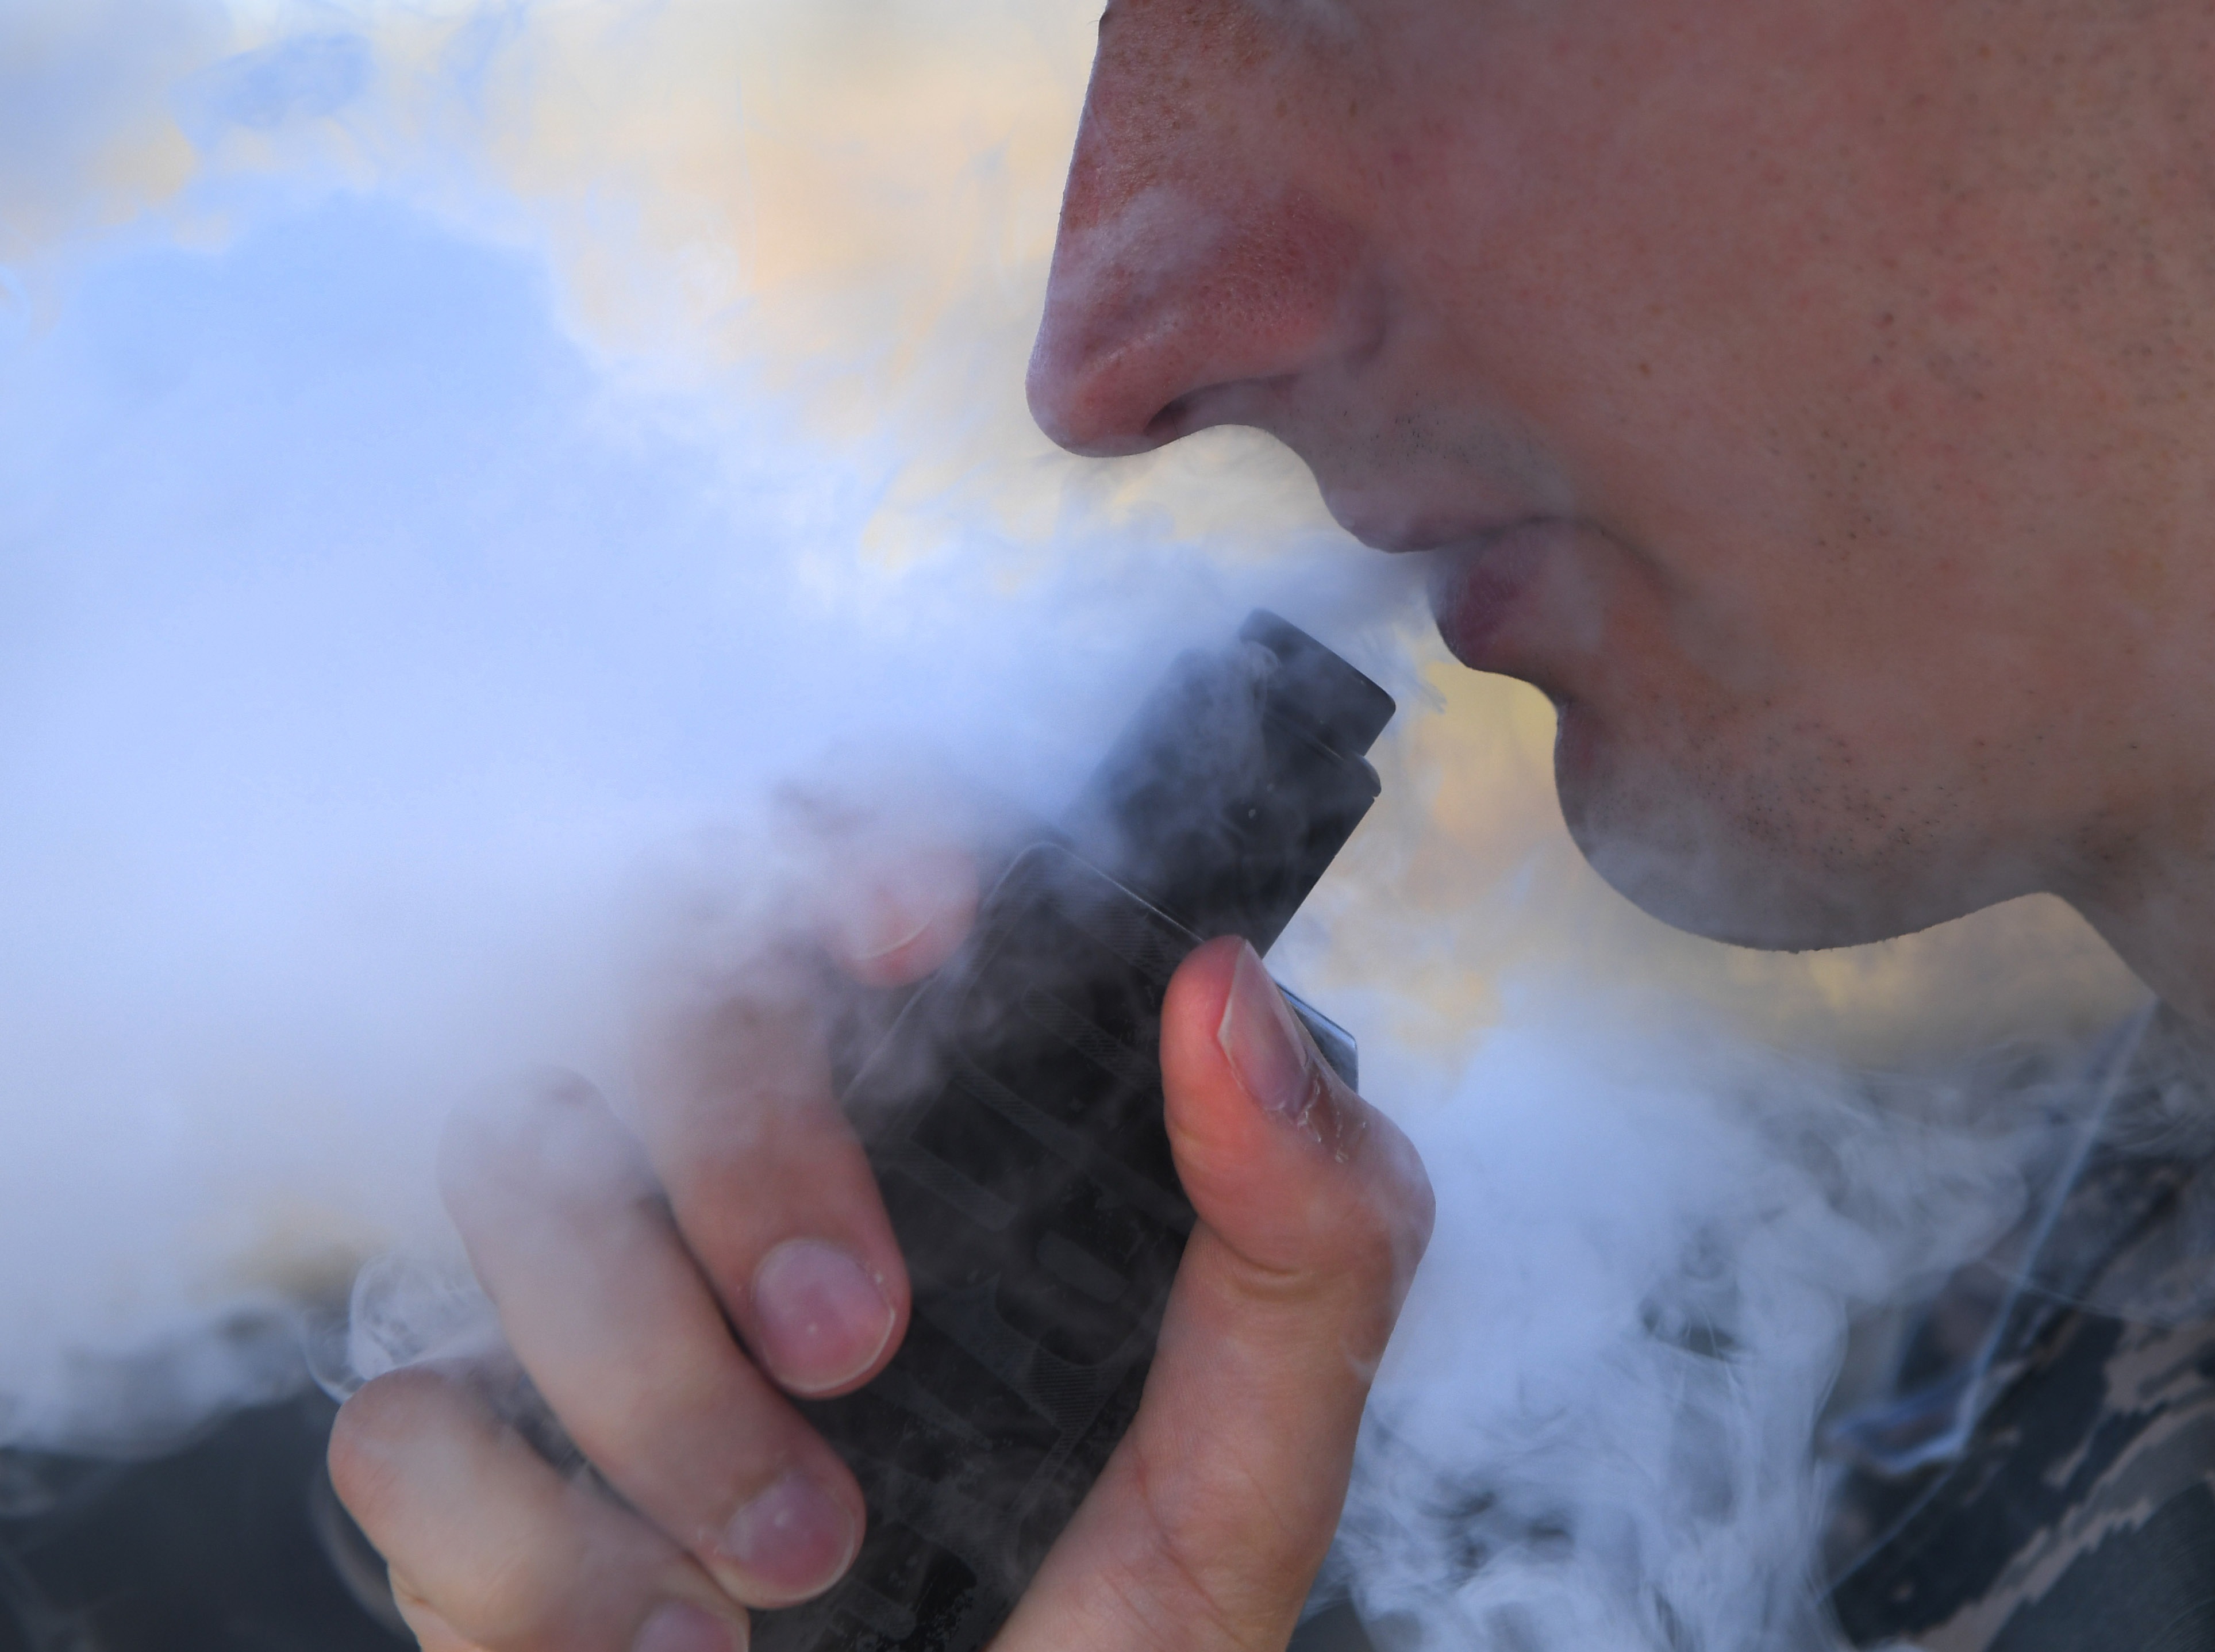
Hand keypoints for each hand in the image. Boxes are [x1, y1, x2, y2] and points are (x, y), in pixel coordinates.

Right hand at [327, 850, 1431, 1651]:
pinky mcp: (473, 1479)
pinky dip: (535, 1545)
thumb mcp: (1251, 1472)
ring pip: (512, 1160)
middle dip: (746, 1139)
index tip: (918, 927)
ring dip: (656, 1374)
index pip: (853, 883)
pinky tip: (673, 1650)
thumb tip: (1222, 981)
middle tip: (856, 1337)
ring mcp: (593, 1318)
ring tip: (803, 1557)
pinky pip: (403, 1416)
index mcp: (941, 1145)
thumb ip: (1302, 1236)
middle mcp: (747, 1187)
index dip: (857, 840)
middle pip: (658, 979)